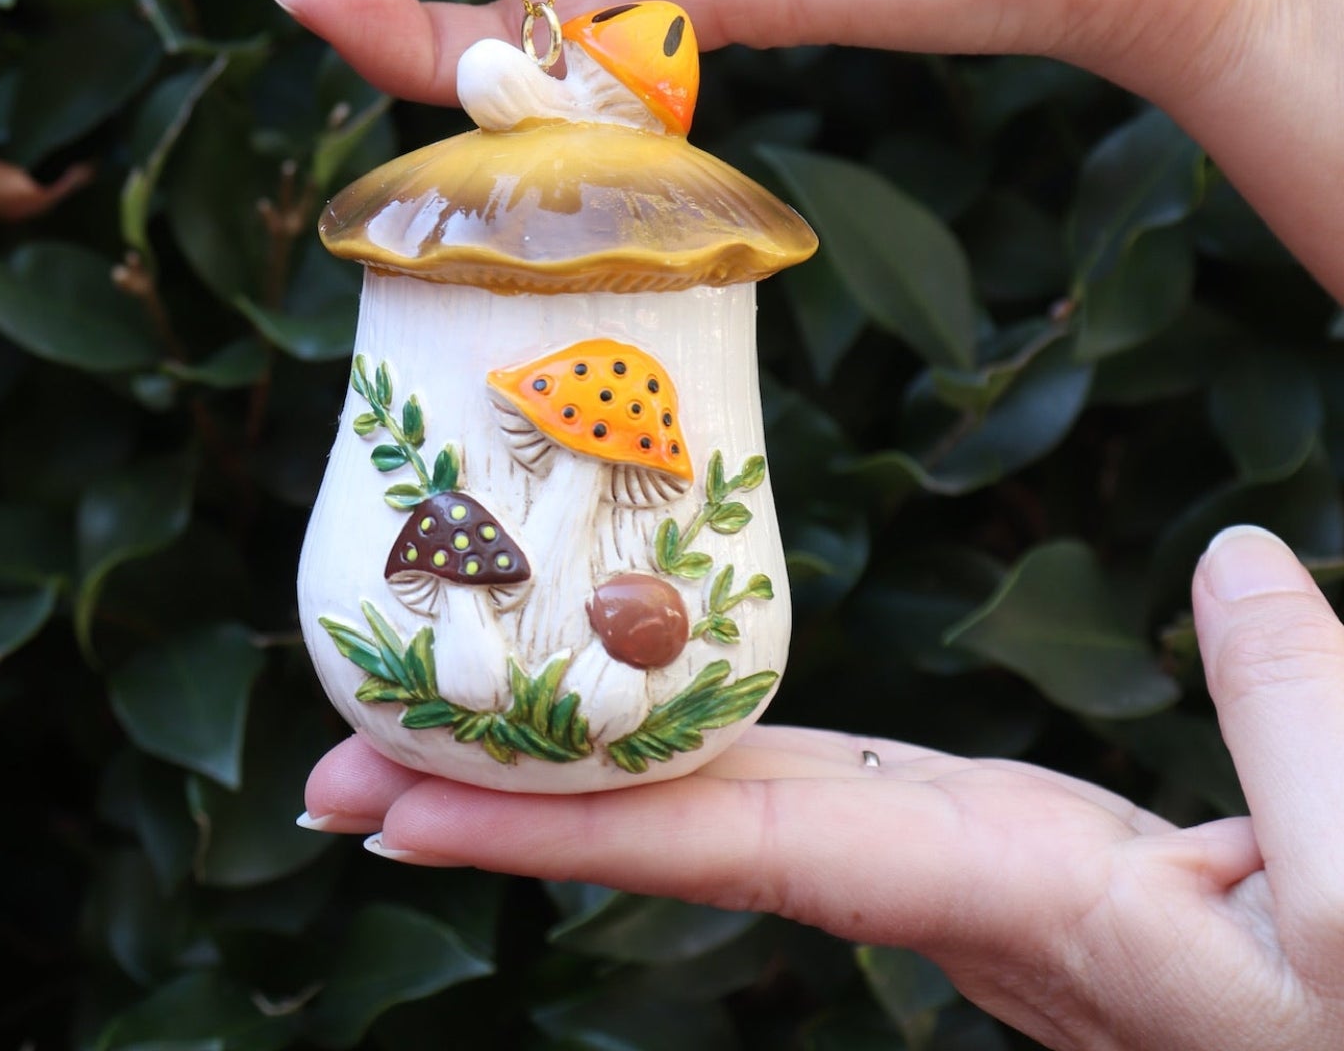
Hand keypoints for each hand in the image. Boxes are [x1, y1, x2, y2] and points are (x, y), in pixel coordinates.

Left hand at [302, 527, 1343, 1050]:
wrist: (1341, 1049)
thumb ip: (1299, 721)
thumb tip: (1235, 567)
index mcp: (989, 894)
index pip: (732, 849)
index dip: (556, 826)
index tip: (395, 812)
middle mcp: (916, 879)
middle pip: (673, 833)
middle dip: (496, 804)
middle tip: (327, 770)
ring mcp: (925, 857)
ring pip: (713, 802)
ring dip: (563, 766)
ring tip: (421, 716)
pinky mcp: (957, 830)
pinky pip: (779, 781)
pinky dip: (673, 749)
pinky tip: (616, 705)